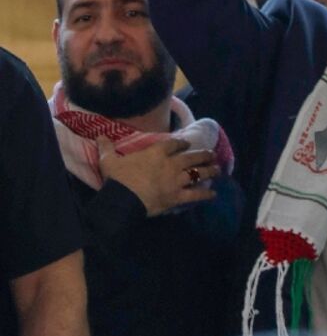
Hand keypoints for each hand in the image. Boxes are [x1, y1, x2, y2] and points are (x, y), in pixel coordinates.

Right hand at [97, 137, 218, 216]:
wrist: (122, 200)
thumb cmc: (118, 178)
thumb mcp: (109, 160)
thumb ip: (106, 147)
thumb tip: (99, 135)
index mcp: (155, 153)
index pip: (173, 144)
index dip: (181, 143)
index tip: (186, 143)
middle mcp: (170, 164)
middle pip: (191, 157)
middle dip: (203, 155)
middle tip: (212, 154)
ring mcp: (175, 181)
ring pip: (197, 174)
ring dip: (209, 171)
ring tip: (218, 170)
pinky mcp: (176, 197)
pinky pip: (194, 195)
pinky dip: (205, 195)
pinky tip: (213, 194)